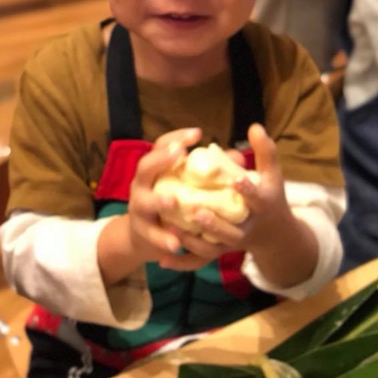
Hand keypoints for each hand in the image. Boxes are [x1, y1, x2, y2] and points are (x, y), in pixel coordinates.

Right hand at [128, 127, 207, 265]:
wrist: (146, 237)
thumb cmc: (175, 202)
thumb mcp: (188, 184)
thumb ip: (212, 171)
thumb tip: (238, 159)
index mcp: (156, 168)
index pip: (162, 145)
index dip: (177, 137)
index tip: (198, 133)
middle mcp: (143, 184)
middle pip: (145, 167)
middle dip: (161, 160)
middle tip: (180, 154)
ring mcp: (139, 208)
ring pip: (143, 202)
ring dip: (157, 201)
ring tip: (172, 201)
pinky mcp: (142, 232)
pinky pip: (151, 235)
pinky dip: (162, 239)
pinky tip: (175, 244)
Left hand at [163, 124, 289, 264]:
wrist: (273, 233)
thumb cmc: (269, 196)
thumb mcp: (272, 174)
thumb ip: (265, 150)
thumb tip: (254, 126)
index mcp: (262, 207)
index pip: (256, 199)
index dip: (247, 190)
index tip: (234, 179)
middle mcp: (247, 229)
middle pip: (231, 232)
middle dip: (214, 223)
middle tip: (196, 211)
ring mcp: (231, 244)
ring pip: (212, 249)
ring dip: (192, 241)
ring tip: (173, 229)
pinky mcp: (219, 253)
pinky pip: (199, 262)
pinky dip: (181, 262)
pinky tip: (162, 259)